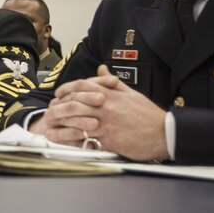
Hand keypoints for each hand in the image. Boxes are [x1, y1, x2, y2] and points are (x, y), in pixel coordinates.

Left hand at [29, 65, 169, 160]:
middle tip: (49, 113)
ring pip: (77, 122)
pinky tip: (64, 144)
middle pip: (75, 104)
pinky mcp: (109, 139)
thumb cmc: (148, 114)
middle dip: (59, 108)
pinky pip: (86, 140)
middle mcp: (106, 106)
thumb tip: (101, 68)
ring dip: (61, 126)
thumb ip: (112, 82)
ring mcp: (106, 123)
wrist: (164, 132)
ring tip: (49, 131)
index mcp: (111, 93)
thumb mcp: (131, 93)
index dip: (67, 90)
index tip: (58, 94)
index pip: (82, 86)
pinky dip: (73, 142)